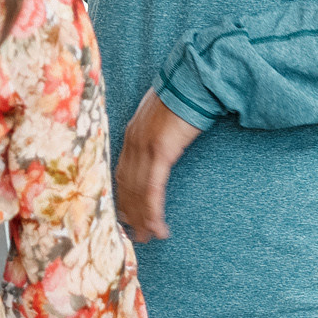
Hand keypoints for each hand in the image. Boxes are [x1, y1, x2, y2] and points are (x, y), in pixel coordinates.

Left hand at [114, 91, 202, 242]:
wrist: (196, 79)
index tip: (126, 215)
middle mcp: (132, 141)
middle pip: (125, 186)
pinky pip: (152, 189)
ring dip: (142, 218)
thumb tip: (164, 141)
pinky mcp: (160, 151)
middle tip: (136, 235)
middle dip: (130, 213)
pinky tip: (159, 227)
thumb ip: (159, 131)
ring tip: (149, 238)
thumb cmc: (187, 94)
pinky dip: (153, 211)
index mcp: (132, 133)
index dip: (123, 196)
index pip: (121, 172)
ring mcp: (144, 146)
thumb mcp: (165, 115)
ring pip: (137, 192)